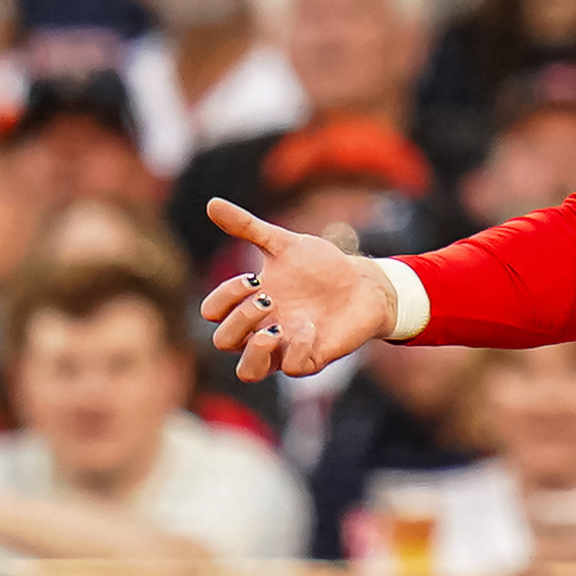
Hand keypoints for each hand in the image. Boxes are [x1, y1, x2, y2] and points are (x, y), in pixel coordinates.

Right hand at [201, 200, 400, 381]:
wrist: (364, 284)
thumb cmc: (321, 266)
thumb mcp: (284, 243)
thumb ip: (248, 227)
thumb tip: (212, 202)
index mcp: (249, 303)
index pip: (213, 314)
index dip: (223, 298)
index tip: (253, 278)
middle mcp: (262, 329)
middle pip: (223, 342)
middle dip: (240, 320)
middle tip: (268, 299)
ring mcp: (286, 347)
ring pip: (247, 372)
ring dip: (255, 351)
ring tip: (275, 328)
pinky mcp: (312, 358)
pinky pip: (292, 369)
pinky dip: (297, 349)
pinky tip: (312, 327)